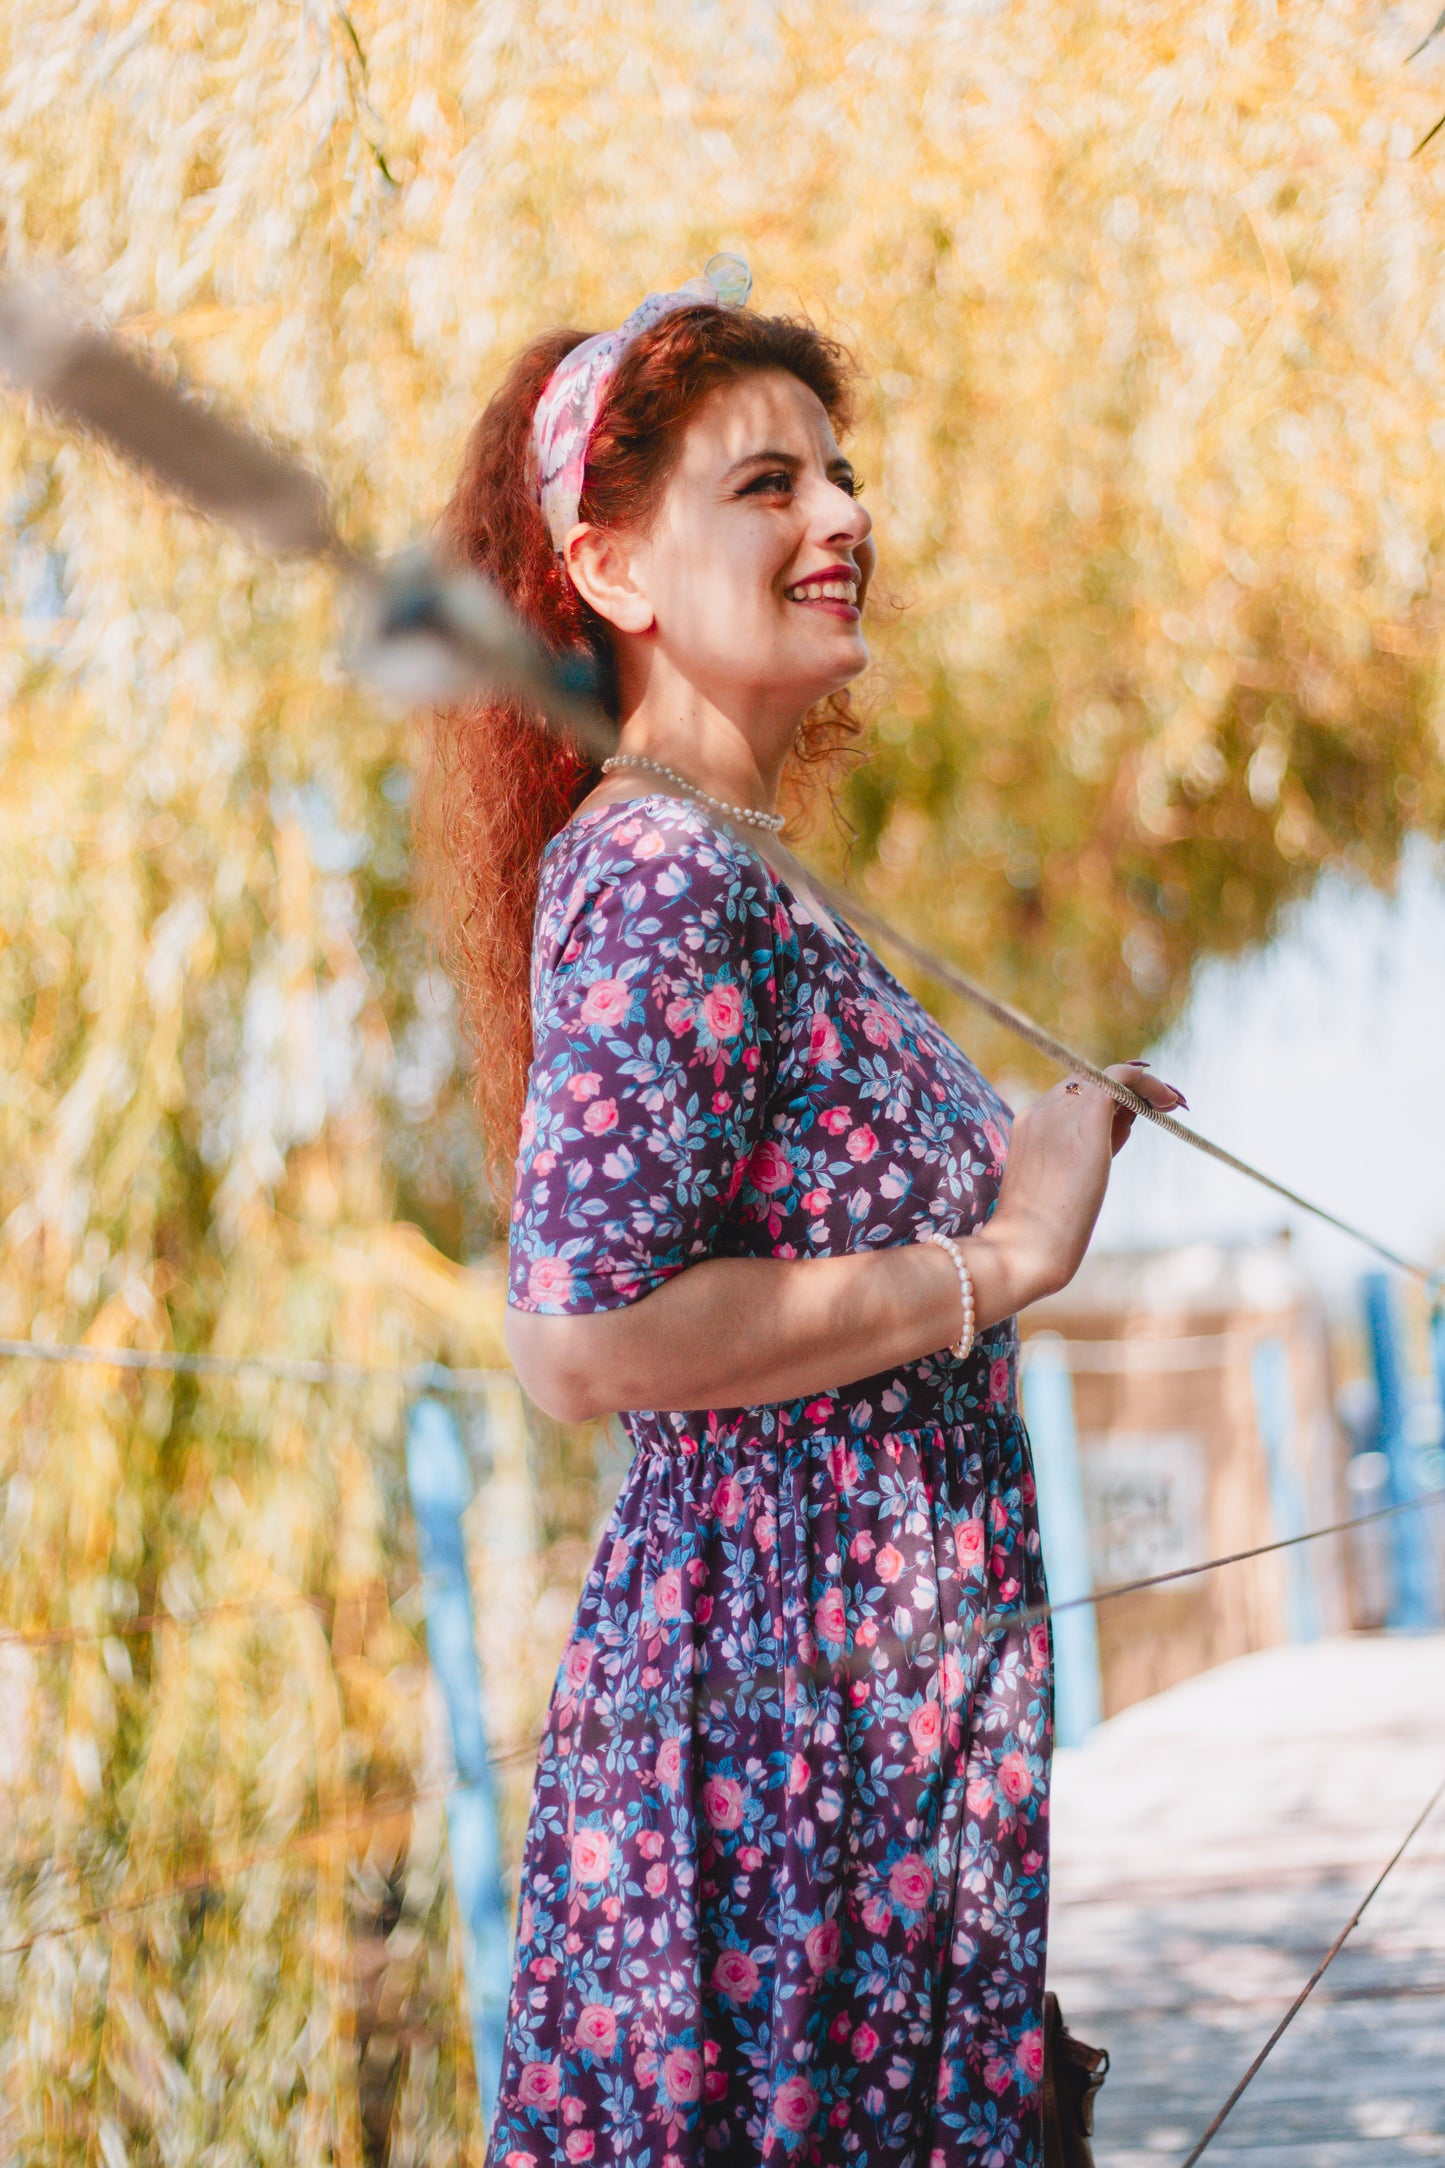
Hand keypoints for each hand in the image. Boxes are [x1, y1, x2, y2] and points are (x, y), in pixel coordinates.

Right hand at [971, 1062, 1186, 1310]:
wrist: (1023, 1251)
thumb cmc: (1037, 1234)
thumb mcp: (1058, 1183)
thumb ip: (1084, 1152)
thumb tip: (1123, 1127)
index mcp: (1028, 1124)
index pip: (1073, 1096)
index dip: (1106, 1098)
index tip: (1133, 1113)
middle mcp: (1041, 1111)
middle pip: (1090, 1084)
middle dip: (1127, 1091)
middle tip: (1161, 1106)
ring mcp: (1059, 1116)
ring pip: (1107, 1081)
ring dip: (1142, 1089)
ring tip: (1169, 1104)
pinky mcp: (1084, 1126)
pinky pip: (1119, 1080)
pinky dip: (1147, 1082)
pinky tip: (1169, 1098)